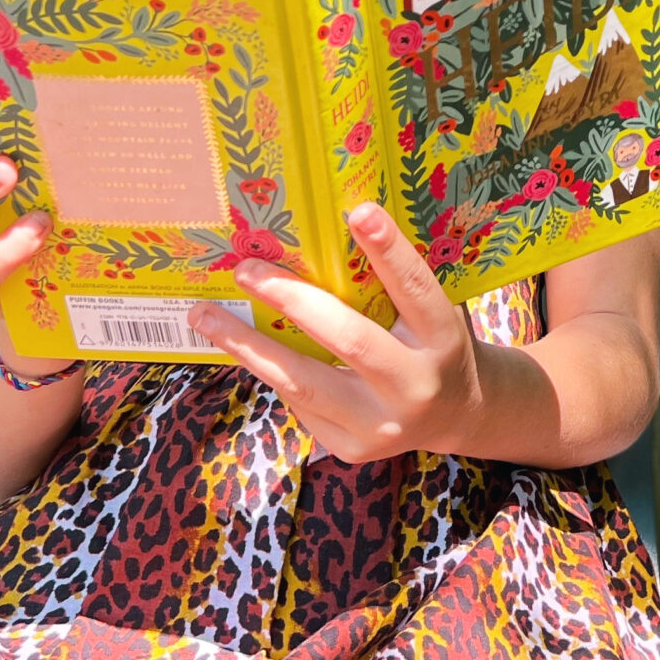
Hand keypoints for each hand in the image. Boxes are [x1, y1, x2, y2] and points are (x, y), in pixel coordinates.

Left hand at [188, 201, 482, 463]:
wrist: (455, 415)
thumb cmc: (431, 345)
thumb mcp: (430, 313)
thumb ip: (390, 287)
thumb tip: (317, 239)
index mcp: (442, 337)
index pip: (415, 288)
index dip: (388, 250)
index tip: (358, 211)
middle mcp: (415, 384)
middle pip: (349, 338)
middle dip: (292, 299)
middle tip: (246, 269)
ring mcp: (381, 424)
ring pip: (303, 382)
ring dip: (247, 345)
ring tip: (204, 315)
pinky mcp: (352, 447)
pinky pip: (299, 403)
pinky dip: (269, 369)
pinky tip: (242, 346)